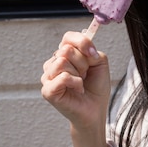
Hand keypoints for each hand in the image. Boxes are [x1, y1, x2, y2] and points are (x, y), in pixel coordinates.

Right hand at [41, 31, 110, 146]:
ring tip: (80, 83)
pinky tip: (78, 89)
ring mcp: (48, 77)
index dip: (82, 42)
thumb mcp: (100, 62)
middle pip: (66, 50)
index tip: (93, 54)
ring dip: (79, 73)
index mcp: (65, 55)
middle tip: (86, 75)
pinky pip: (63, 77)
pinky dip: (76, 82)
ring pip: (62, 61)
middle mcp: (53, 63)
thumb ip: (91, 50)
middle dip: (83, 62)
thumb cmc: (96, 87)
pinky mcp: (47, 90)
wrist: (95, 109)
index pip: (68, 37)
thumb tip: (85, 50)